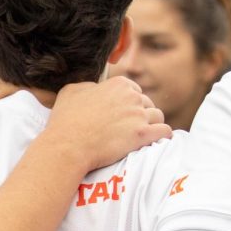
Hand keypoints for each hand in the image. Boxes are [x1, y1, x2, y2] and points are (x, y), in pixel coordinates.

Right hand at [46, 78, 170, 171]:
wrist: (67, 146)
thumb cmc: (65, 120)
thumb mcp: (70, 91)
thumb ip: (88, 85)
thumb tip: (95, 88)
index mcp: (118, 84)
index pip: (134, 90)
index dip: (128, 102)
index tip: (120, 114)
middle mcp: (132, 97)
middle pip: (147, 103)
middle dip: (140, 114)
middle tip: (128, 127)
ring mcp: (138, 115)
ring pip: (158, 116)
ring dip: (152, 124)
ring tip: (141, 135)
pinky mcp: (143, 134)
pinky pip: (164, 132)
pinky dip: (162, 136)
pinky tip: (154, 140)